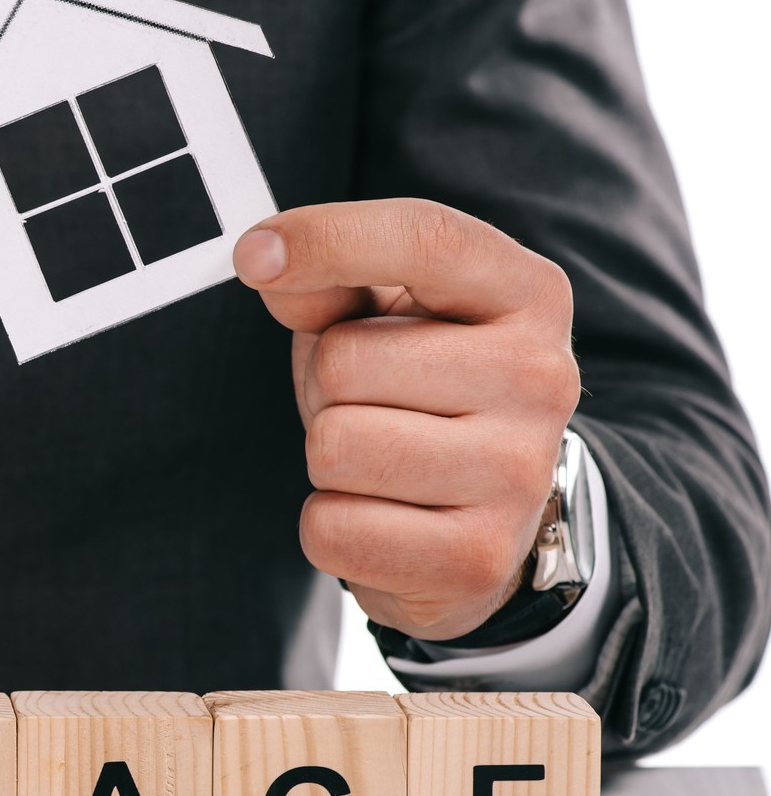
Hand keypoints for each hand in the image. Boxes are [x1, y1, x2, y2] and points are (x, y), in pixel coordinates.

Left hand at [233, 198, 580, 639]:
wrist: (485, 514)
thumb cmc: (419, 386)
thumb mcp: (383, 311)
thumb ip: (329, 275)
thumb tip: (268, 263)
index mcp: (527, 293)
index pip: (422, 238)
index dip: (324, 239)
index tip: (252, 257)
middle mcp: (542, 378)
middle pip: (344, 360)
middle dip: (324, 386)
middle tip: (370, 404)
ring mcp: (518, 472)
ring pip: (334, 446)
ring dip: (327, 458)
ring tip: (378, 458)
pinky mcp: (477, 558)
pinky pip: (331, 529)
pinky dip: (331, 525)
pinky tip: (383, 515)